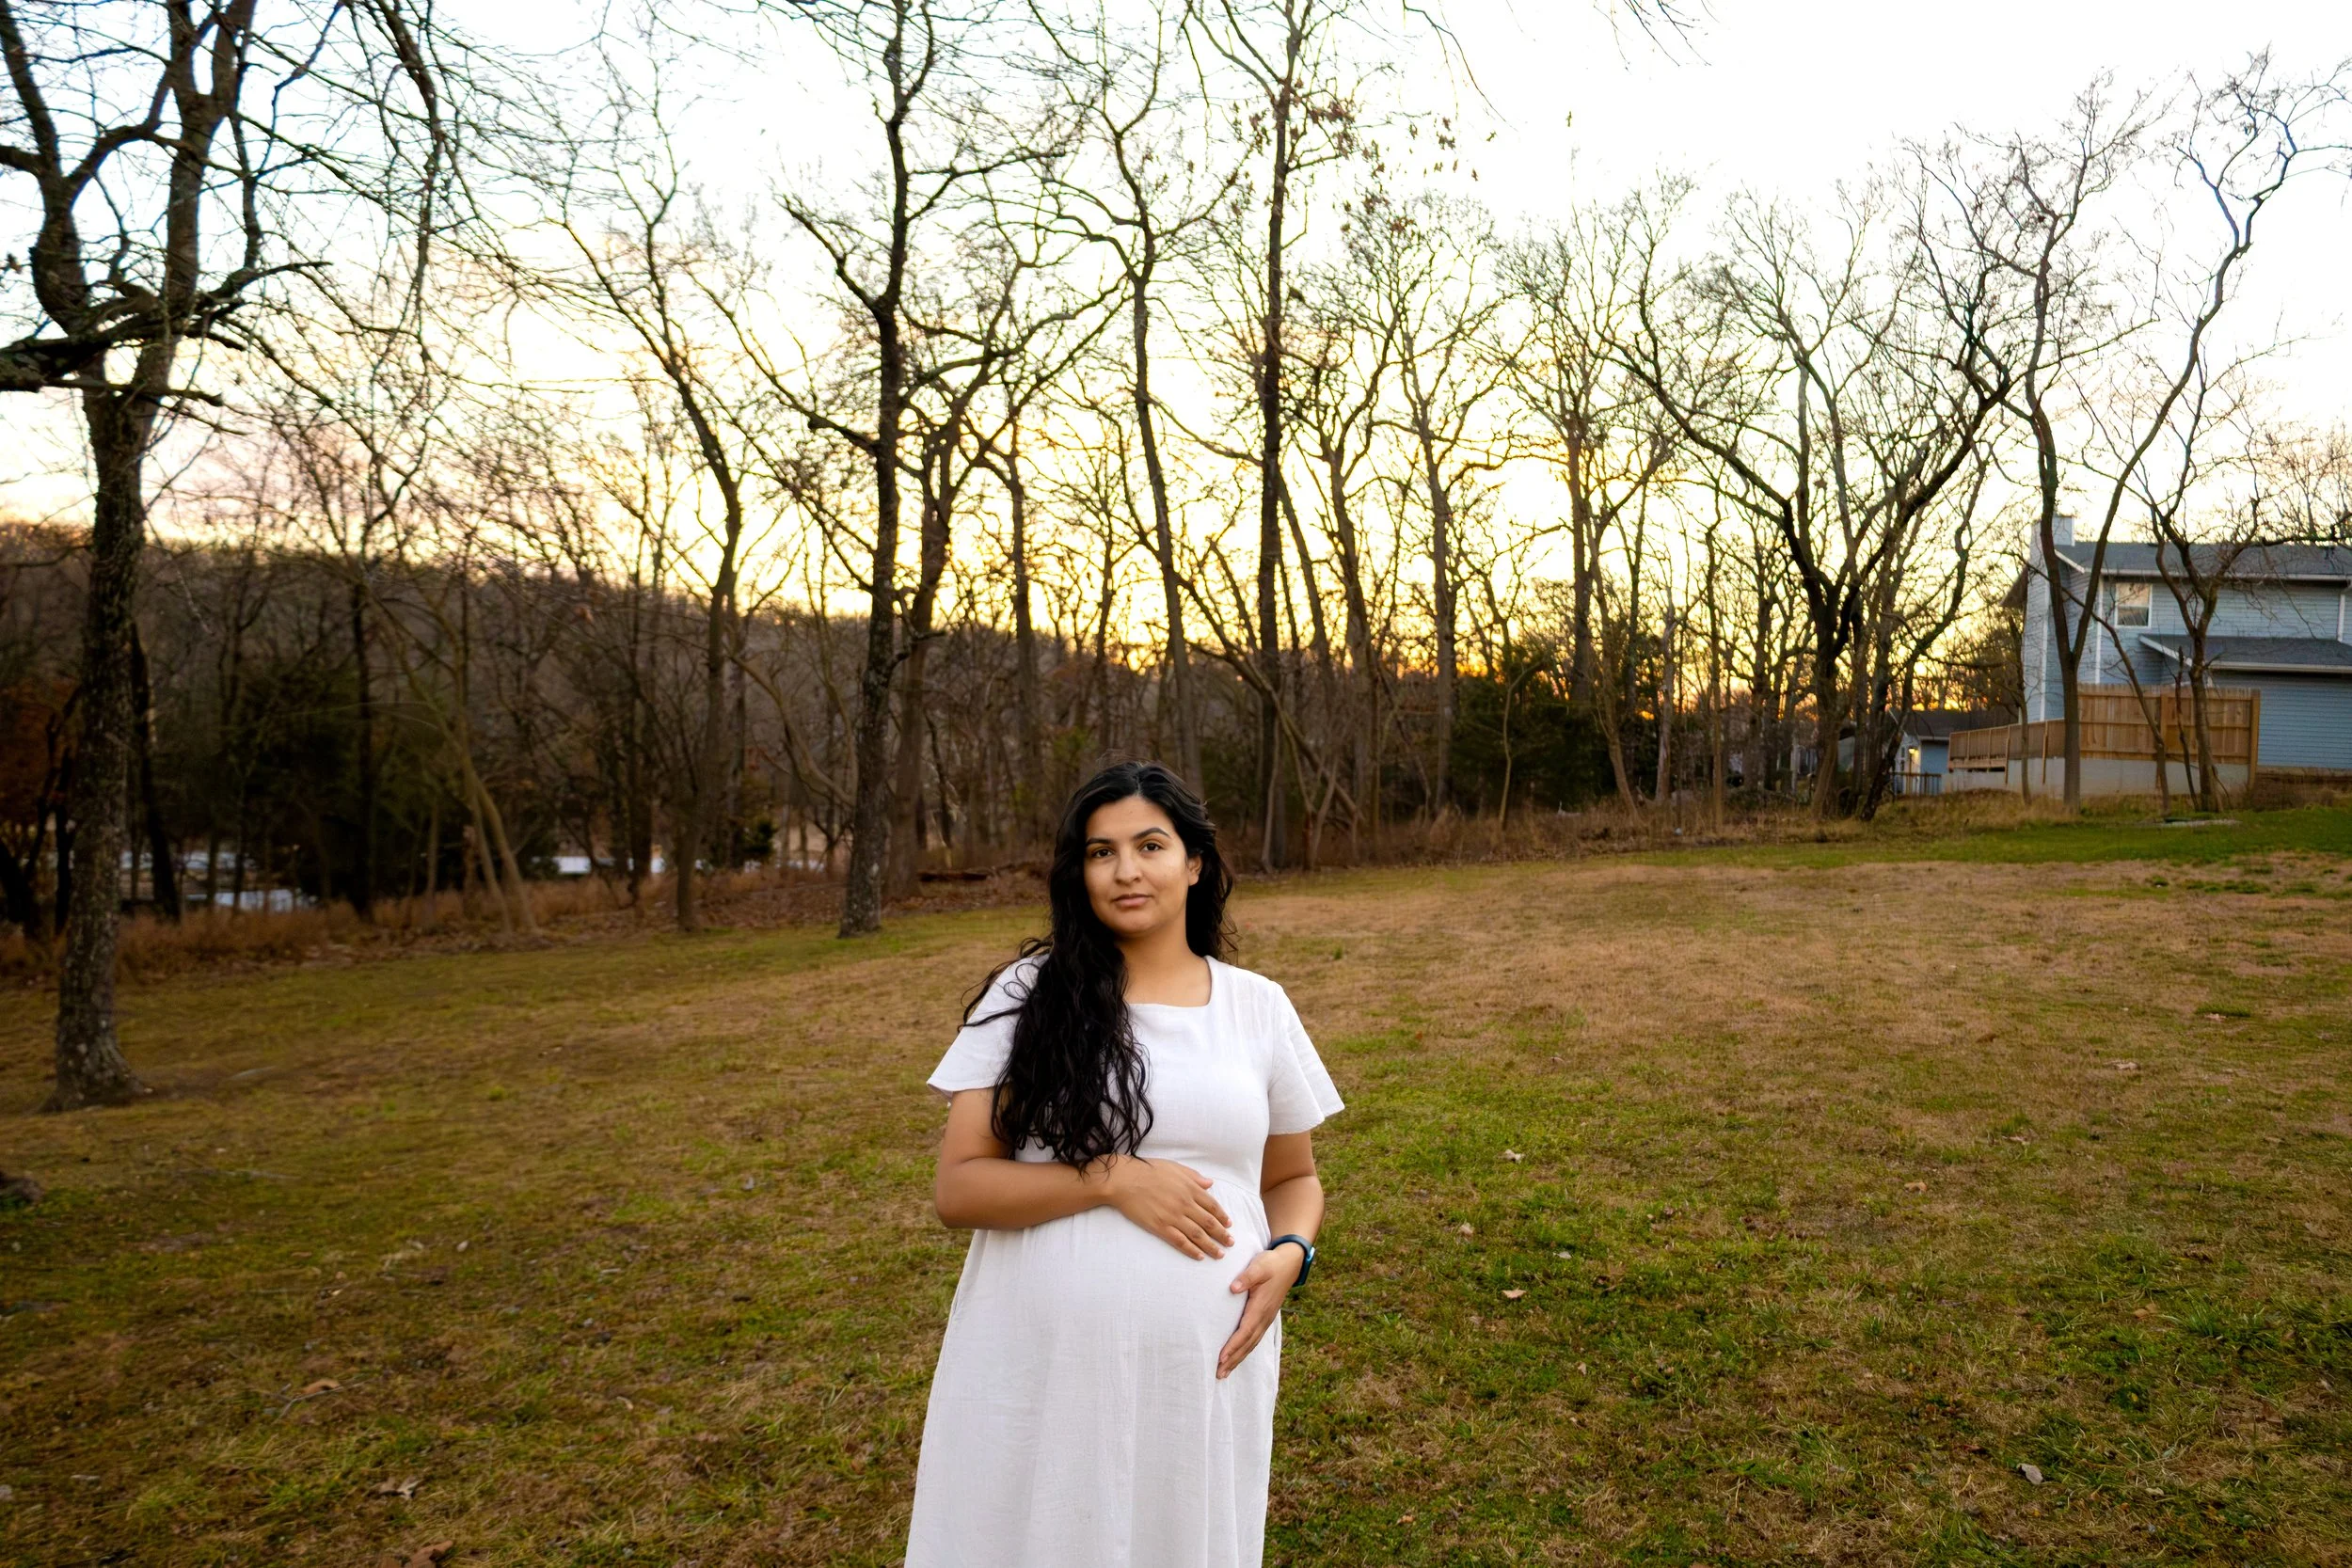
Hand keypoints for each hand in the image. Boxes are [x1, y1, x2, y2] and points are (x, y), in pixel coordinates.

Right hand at [1101, 1157, 1232, 1259]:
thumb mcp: (1175, 1167)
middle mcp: (1185, 1203)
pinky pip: (1180, 1242)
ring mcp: (1173, 1216)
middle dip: (1222, 1235)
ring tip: (1220, 1254)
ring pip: (1198, 1235)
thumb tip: (1210, 1183)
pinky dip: (1192, 1250)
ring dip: (1211, 1246)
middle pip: (1209, 1222)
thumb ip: (1194, 1176)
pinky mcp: (1160, 1227)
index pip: (1212, 1206)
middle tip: (1230, 1243)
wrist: (1125, 1180)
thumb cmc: (1148, 1170)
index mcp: (1190, 1188)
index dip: (1223, 1217)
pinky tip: (1199, 1256)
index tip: (1229, 1225)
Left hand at [1217, 1242, 1305, 1379]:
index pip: (1245, 1331)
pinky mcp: (1265, 1318)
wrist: (1289, 1264)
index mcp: (1261, 1307)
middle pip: (1247, 1343)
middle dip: (1233, 1359)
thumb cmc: (1271, 1264)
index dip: (1233, 1345)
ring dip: (1237, 1359)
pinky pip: (1254, 1339)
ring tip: (1224, 1372)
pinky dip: (1244, 1350)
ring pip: (1251, 1344)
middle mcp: (1264, 1317)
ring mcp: (1266, 1319)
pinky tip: (1236, 1357)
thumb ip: (1247, 1277)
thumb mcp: (1259, 1266)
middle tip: (1219, 1374)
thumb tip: (1234, 1288)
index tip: (1221, 1358)